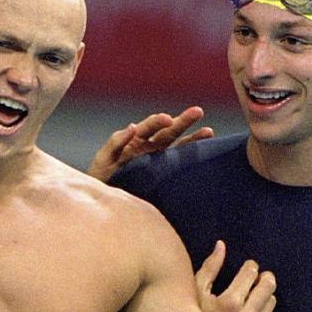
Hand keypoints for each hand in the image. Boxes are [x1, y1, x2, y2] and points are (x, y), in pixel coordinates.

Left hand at [86, 107, 212, 181]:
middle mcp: (149, 147)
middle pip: (168, 132)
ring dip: (193, 139)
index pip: (148, 127)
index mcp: (134, 140)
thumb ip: (116, 142)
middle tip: (197, 111)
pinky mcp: (164, 175)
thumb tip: (132, 127)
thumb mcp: (104, 158)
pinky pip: (179, 165)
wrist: (103, 199)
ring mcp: (158, 160)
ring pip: (178, 146)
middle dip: (183, 121)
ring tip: (209, 132)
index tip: (167, 118)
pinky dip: (191, 159)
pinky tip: (204, 154)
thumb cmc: (101, 176)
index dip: (158, 122)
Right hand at [195, 241, 275, 311]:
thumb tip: (221, 245)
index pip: (251, 273)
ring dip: (264, 295)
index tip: (248, 266)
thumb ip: (209, 268)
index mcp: (230, 303)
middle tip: (258, 275)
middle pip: (268, 286)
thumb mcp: (194, 292)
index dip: (250, 266)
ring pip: (271, 302)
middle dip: (264, 277)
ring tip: (252, 294)